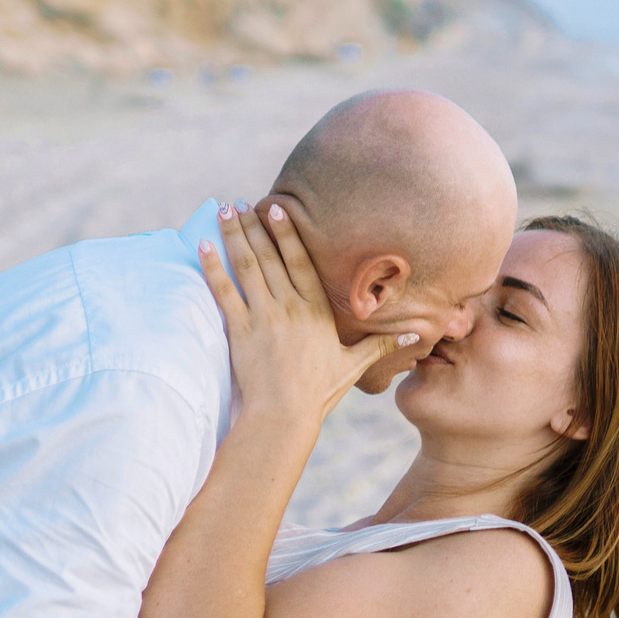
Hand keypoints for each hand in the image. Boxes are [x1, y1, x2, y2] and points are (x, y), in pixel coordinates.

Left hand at [199, 201, 417, 425]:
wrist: (284, 416)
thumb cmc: (319, 393)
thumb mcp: (353, 366)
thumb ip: (380, 346)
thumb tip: (415, 337)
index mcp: (315, 311)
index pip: (300, 262)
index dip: (288, 233)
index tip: (278, 209)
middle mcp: (289, 307)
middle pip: (270, 257)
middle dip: (256, 226)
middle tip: (243, 201)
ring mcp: (262, 316)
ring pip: (247, 267)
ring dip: (234, 236)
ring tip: (224, 212)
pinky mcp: (239, 330)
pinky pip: (223, 292)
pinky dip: (212, 267)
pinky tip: (203, 245)